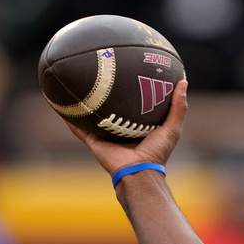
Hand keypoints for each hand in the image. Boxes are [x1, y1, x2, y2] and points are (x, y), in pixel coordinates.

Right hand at [66, 79, 188, 175]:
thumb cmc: (157, 152)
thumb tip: (183, 81)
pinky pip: (78, 128)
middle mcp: (119, 129)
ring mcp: (105, 135)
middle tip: (101, 73)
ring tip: (75, 85)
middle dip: (105, 94)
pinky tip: (60, 104)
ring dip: (83, 104)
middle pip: (110, 108)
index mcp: (137, 126)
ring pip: (91, 116)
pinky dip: (69, 118)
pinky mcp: (94, 141)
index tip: (131, 71)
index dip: (132, 90)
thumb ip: (178, 106)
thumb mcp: (172, 127)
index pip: (133, 105)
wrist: (139, 171)